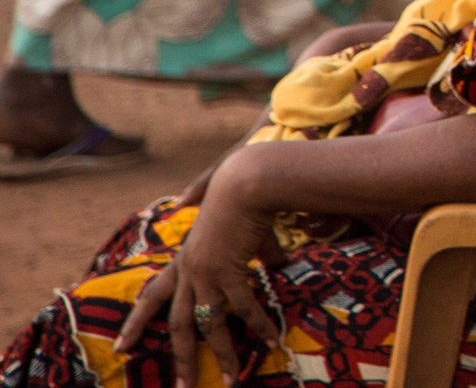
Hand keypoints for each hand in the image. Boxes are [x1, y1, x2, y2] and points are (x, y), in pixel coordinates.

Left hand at [117, 153, 281, 387]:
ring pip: (207, 325)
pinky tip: (272, 339)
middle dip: (180, 358)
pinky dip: (258, 325)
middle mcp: (189, 270)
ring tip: (233, 379)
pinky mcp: (228, 271)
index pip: (153, 296)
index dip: (137, 322)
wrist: (245, 181)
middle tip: (181, 386)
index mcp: (184, 259)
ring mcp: (205, 273)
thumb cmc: (239, 194)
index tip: (122, 346)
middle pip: (177, 324)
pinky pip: (243, 307)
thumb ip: (257, 250)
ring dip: (224, 354)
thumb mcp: (240, 229)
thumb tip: (279, 265)